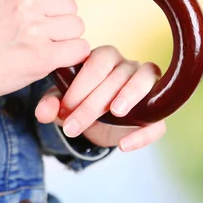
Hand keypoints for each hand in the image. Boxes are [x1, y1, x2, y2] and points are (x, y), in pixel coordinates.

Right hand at [0, 0, 89, 101]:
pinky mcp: (43, 57)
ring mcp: (36, 29)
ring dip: (64, 37)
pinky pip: (79, 49)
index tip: (45, 6)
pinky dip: (69, 55)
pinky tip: (53, 56)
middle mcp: (28, 0)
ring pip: (76, 26)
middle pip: (71, 5)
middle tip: (36, 29)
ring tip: (41, 43)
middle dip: (58, 18)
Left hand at [34, 46, 166, 151]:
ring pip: (144, 79)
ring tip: (115, 113)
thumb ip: (52, 104)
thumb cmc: (83, 103)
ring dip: (130, 95)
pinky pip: (158, 118)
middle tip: (73, 125)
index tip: (65, 108)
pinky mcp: (158, 110)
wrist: (101, 123)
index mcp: (105, 58)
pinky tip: (124, 145)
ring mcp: (148, 84)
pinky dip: (143, 133)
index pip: (97, 63)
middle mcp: (128, 66)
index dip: (81, 85)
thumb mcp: (64, 104)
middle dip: (93, 103)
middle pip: (117, 75)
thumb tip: (43, 112)